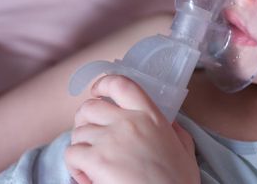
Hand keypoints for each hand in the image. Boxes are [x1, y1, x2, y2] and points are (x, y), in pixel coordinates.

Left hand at [64, 75, 199, 183]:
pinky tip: (88, 177)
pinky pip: (71, 153)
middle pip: (90, 107)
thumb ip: (174, 130)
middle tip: (90, 136)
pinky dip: (75, 166)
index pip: (121, 85)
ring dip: (81, 147)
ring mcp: (111, 140)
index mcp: (151, 116)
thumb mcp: (185, 148)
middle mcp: (129, 122)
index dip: (103, 83)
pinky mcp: (96, 160)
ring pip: (78, 132)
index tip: (97, 91)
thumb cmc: (177, 181)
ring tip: (91, 164)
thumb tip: (169, 123)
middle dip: (85, 120)